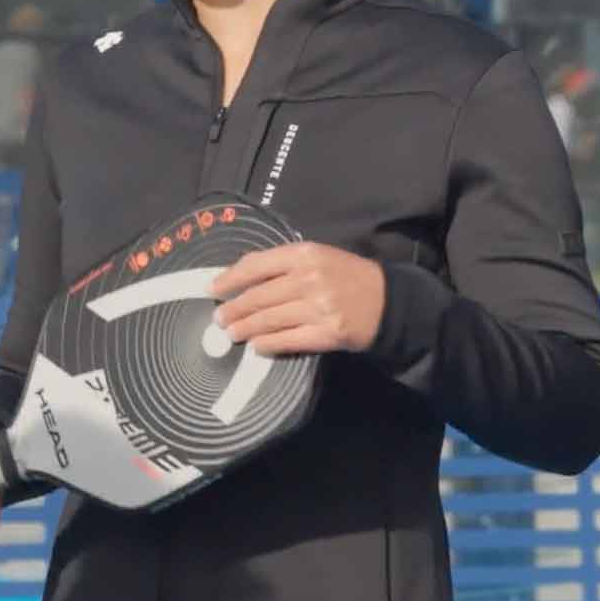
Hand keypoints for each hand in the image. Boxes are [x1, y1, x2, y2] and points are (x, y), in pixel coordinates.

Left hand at [211, 242, 386, 355]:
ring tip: (231, 333)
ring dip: (245, 329)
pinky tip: (257, 346)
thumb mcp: (318, 256)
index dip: (231, 278)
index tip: (213, 288)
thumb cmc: (347, 275)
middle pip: (259, 296)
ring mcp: (318, 308)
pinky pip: (288, 340)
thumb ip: (283, 264)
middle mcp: (309, 279)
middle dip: (234, 309)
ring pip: (269, 320)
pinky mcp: (326, 333)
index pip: (257, 265)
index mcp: (305, 254)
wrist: (387, 300)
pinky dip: (268, 344)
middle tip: (219, 319)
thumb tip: (241, 276)